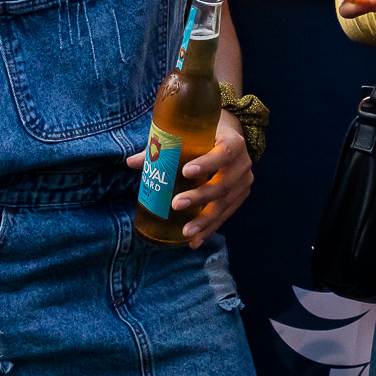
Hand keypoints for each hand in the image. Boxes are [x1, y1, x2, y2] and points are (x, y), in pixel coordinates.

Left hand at [126, 113, 252, 247]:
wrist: (230, 140)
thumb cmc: (205, 135)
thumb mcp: (191, 134)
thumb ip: (164, 147)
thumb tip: (132, 162)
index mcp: (233, 143)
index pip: (223, 153)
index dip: (206, 163)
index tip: (185, 171)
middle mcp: (243, 163)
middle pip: (223, 184)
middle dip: (200, 197)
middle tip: (176, 204)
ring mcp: (243, 182)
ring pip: (225, 204)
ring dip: (205, 220)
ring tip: (186, 232)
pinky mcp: (240, 197)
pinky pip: (226, 215)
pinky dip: (210, 229)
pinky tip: (195, 241)